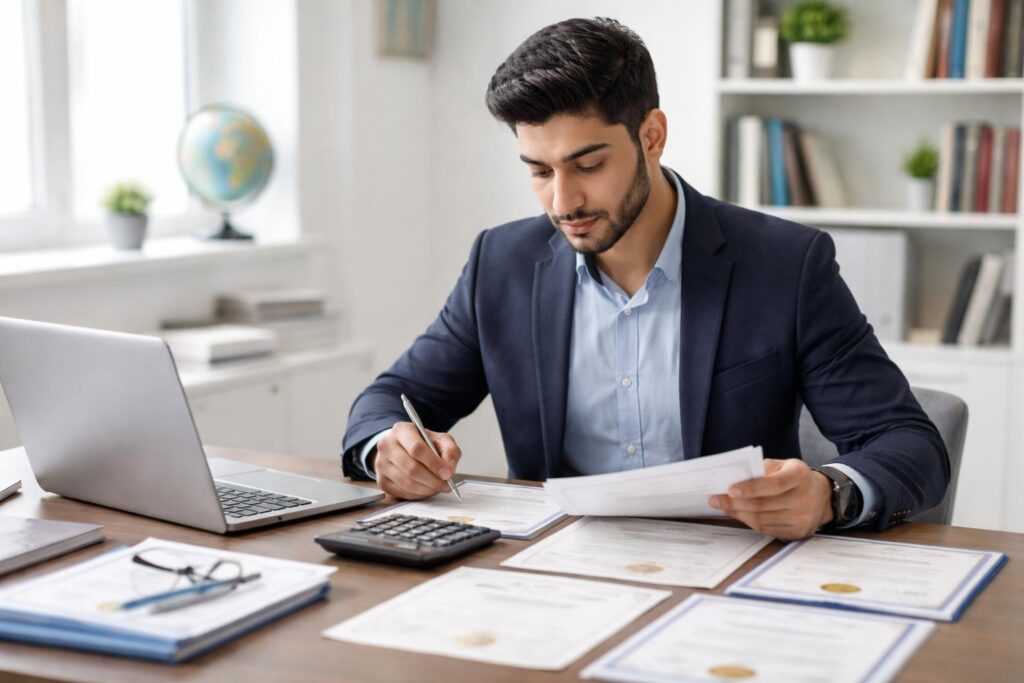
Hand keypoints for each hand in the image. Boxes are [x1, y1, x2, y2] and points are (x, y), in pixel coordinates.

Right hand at [372, 422, 461, 499]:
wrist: (403, 448)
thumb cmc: (423, 443)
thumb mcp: (440, 440)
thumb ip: (450, 451)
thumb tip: (449, 469)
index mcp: (401, 430)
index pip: (416, 449)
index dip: (434, 463)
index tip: (447, 473)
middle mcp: (386, 445)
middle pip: (411, 468)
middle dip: (432, 480)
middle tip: (446, 485)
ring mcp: (381, 464)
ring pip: (407, 483)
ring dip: (427, 489)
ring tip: (438, 487)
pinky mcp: (381, 480)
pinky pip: (402, 492)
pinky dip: (418, 494)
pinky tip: (426, 489)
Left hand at [708, 458, 832, 539]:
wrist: (821, 497)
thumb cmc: (795, 477)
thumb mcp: (783, 465)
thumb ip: (762, 468)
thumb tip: (735, 477)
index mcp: (799, 476)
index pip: (773, 484)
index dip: (750, 488)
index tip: (729, 489)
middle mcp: (804, 499)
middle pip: (763, 504)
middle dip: (734, 503)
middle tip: (715, 499)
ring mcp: (801, 518)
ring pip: (761, 519)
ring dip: (737, 513)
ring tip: (722, 506)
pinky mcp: (796, 532)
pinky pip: (766, 529)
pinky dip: (748, 522)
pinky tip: (738, 514)